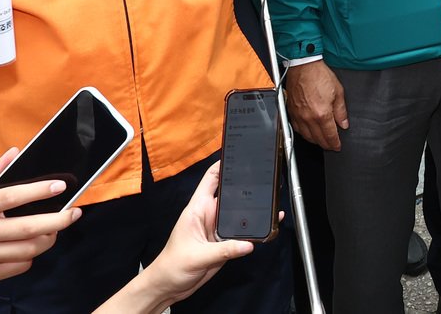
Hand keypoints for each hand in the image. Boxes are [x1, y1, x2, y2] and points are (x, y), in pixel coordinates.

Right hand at [0, 148, 79, 292]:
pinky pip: (19, 266)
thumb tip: (14, 152)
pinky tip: (31, 246)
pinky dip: (31, 256)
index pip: (12, 197)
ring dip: (48, 239)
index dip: (39, 190)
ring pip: (28, 249)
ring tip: (55, 229)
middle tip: (75, 213)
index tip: (62, 186)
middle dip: (58, 220)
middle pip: (27, 228)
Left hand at [98, 163, 254, 311]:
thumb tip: (246, 244)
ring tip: (272, 205)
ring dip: (254, 211)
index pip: (212, 178)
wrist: (169, 286)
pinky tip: (267, 227)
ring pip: (240, 214)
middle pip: (231, 194)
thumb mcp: (197, 257)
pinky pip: (242, 233)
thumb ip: (223, 250)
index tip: (240, 154)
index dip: (224, 164)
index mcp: (198, 209)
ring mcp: (218, 229)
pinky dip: (255, 230)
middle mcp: (210, 215)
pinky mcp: (225, 243)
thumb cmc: (172, 266)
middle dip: (247, 187)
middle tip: (266, 180)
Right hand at [286, 60, 347, 150]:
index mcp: (322, 114)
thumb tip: (344, 123)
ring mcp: (298, 115)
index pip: (330, 136)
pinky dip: (303, 133)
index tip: (338, 146)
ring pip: (306, 136)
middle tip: (331, 145)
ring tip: (321, 140)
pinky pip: (296, 128)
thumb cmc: (319, 75)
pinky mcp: (291, 111)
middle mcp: (308, 117)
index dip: (335, 144)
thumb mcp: (338, 92)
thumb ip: (341, 111)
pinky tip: (308, 132)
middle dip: (326, 145)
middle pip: (318, 139)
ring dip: (315, 140)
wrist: (303, 66)